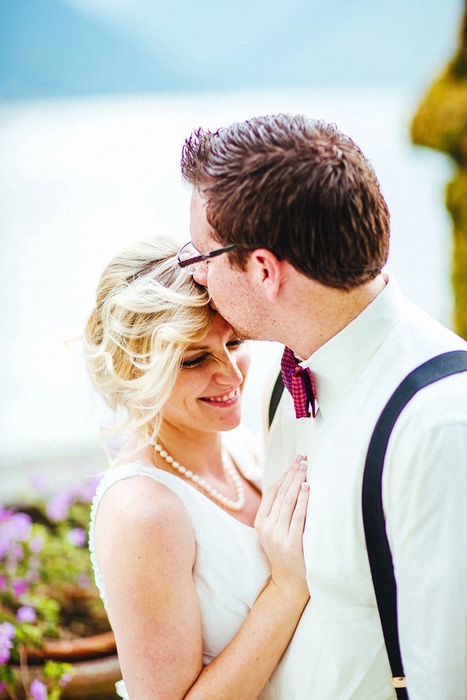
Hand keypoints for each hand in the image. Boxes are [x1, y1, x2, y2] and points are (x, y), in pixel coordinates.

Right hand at [254, 456, 309, 596]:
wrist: (288, 583)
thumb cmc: (285, 554)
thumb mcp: (275, 531)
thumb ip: (279, 512)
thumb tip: (292, 485)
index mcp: (260, 522)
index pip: (271, 492)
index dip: (282, 474)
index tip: (293, 461)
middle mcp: (266, 527)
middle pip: (280, 493)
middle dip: (292, 473)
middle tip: (302, 457)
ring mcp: (277, 536)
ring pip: (288, 501)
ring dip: (297, 481)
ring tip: (305, 467)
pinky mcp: (291, 544)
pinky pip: (297, 516)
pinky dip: (302, 499)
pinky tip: (307, 487)